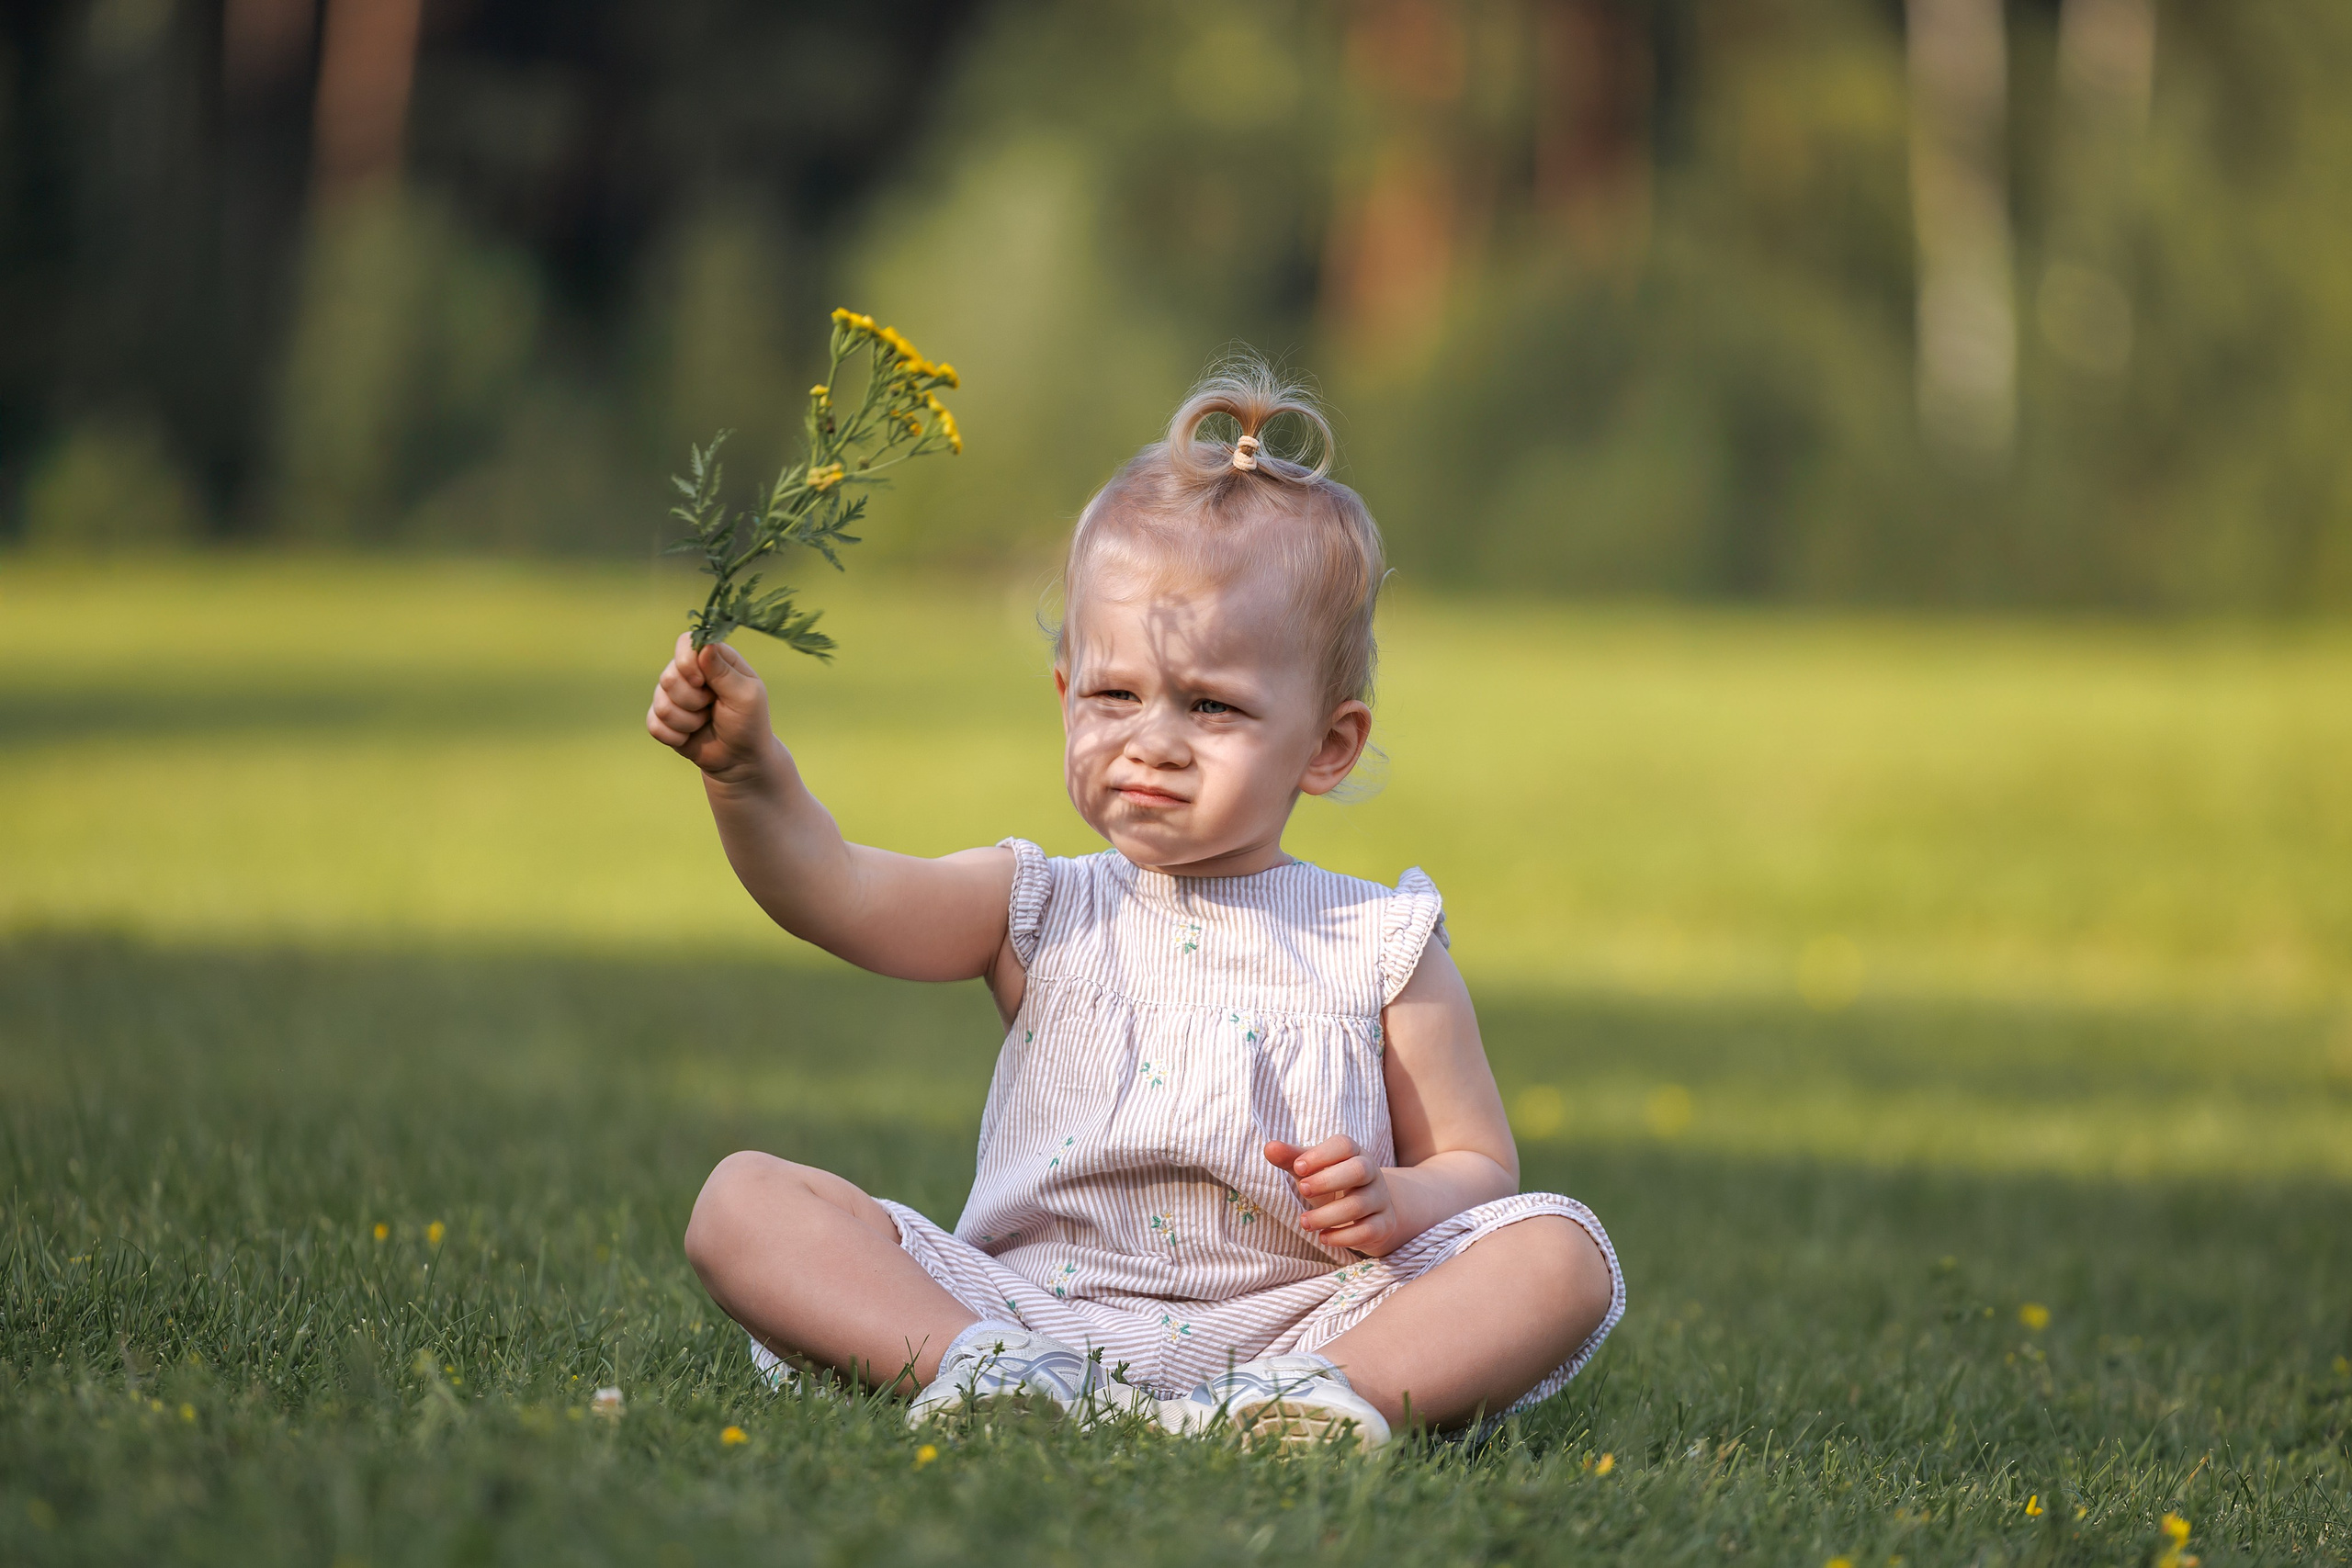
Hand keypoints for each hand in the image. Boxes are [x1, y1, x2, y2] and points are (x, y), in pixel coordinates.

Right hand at [646, 632, 777, 783]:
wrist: (739, 759)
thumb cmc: (748, 723)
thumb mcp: (745, 696)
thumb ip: (724, 671)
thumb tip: (705, 646)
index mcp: (712, 659)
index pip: (686, 643)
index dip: (687, 663)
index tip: (701, 682)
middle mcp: (689, 673)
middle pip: (669, 676)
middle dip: (692, 700)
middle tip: (712, 707)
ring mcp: (673, 695)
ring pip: (661, 703)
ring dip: (687, 721)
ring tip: (705, 722)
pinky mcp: (662, 719)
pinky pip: (654, 724)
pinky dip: (676, 736)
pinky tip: (691, 736)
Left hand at [1265, 1136, 1402, 1255]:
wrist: (1367, 1211)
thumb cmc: (1332, 1184)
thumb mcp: (1312, 1170)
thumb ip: (1291, 1158)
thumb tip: (1269, 1148)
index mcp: (1354, 1153)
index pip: (1344, 1145)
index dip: (1321, 1154)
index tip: (1298, 1167)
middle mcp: (1372, 1173)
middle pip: (1360, 1170)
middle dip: (1328, 1181)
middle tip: (1302, 1190)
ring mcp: (1380, 1199)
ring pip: (1359, 1204)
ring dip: (1327, 1215)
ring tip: (1304, 1222)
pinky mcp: (1384, 1224)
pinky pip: (1369, 1230)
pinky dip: (1344, 1237)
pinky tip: (1323, 1238)